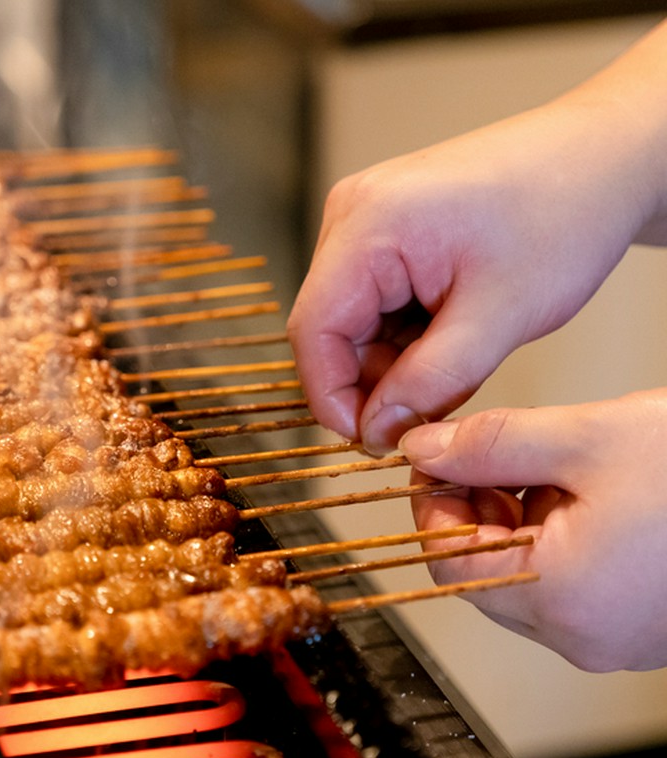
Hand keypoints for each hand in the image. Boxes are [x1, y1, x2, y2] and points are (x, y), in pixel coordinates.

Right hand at [287, 21, 666, 454]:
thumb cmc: (564, 212)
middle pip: (330, 326)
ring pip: (353, 319)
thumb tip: (378, 429)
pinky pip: (374, 299)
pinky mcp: (386, 227)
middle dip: (373, 378)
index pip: (313, 329)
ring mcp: (366, 217)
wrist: (603, 158)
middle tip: (429, 408)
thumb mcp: (500, 317)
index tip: (371, 439)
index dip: (332, 395)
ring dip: (394, 358)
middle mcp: (352, 213)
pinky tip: (451, 334)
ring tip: (458, 361)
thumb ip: (430, 382)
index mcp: (368, 223)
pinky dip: (406, 333)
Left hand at [401, 390, 666, 671]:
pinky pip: (573, 583)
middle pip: (486, 571)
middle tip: (493, 453)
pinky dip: (562, 535)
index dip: (433, 503)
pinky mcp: (644, 623)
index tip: (437, 458)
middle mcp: (586, 634)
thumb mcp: (586, 439)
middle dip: (478, 507)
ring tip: (558, 464)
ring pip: (528, 575)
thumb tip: (424, 450)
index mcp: (562, 599)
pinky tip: (592, 490)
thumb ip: (490, 445)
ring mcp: (619, 636)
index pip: (449, 562)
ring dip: (520, 517)